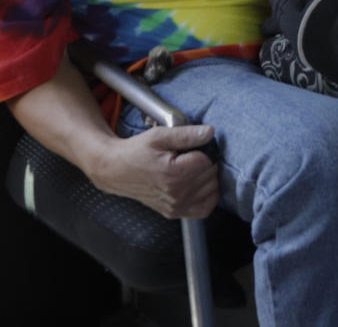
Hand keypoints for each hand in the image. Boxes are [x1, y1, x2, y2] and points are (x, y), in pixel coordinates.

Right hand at [92, 125, 218, 218]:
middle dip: (206, 163)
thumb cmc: (136, 151)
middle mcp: (176, 193)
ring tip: (191, 169)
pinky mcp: (174, 213)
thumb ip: (187, 134)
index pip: (209, 160)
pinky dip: (208, 196)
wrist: (115, 171)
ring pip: (212, 189)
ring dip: (208, 178)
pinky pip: (205, 208)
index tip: (192, 148)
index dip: (204, 150)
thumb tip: (210, 132)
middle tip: (190, 157)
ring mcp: (175, 206)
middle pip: (212, 175)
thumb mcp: (159, 136)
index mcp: (174, 174)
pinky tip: (198, 184)